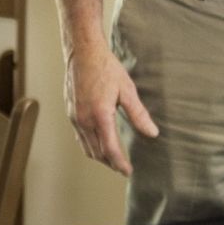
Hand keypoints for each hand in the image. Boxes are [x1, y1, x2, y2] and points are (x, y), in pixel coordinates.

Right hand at [64, 43, 158, 175]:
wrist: (83, 52)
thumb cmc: (105, 67)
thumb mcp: (127, 90)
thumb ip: (138, 114)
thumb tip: (152, 133)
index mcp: (100, 115)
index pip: (110, 149)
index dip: (120, 163)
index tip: (128, 172)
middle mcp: (84, 120)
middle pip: (96, 152)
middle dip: (110, 163)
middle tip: (122, 168)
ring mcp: (75, 117)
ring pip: (86, 146)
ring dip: (99, 156)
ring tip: (112, 159)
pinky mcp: (71, 112)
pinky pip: (79, 137)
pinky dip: (90, 145)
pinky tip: (98, 142)